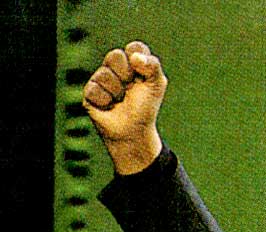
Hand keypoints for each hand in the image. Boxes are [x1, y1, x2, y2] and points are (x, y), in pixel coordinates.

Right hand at [82, 40, 166, 174]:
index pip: (134, 47)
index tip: (144, 76)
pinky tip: (109, 106)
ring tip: (120, 100)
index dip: (140, 61)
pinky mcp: (89, 91)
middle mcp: (115, 67)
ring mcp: (100, 78)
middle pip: (115, 56)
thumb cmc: (145, 107)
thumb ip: (153, 66)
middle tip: (130, 89)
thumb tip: (135, 57)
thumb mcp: (156, 85)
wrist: (133, 131)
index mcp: (133, 62)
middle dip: (127, 75)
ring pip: (105, 74)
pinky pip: (95, 89)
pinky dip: (106, 100)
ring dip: (117, 91)